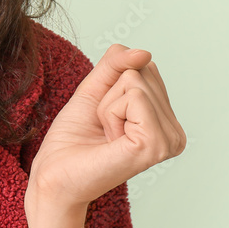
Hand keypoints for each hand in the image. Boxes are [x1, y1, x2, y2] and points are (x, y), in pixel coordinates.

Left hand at [26, 45, 186, 210]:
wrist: (54, 175)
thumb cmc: (72, 139)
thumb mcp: (95, 89)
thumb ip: (117, 65)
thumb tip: (144, 51)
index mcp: (166, 122)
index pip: (145, 67)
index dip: (112, 87)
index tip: (105, 119)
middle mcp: (175, 133)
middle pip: (142, 71)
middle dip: (110, 95)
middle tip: (102, 129)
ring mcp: (168, 140)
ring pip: (136, 80)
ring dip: (107, 106)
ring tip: (105, 136)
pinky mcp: (155, 144)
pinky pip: (134, 95)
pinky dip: (110, 112)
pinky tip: (109, 140)